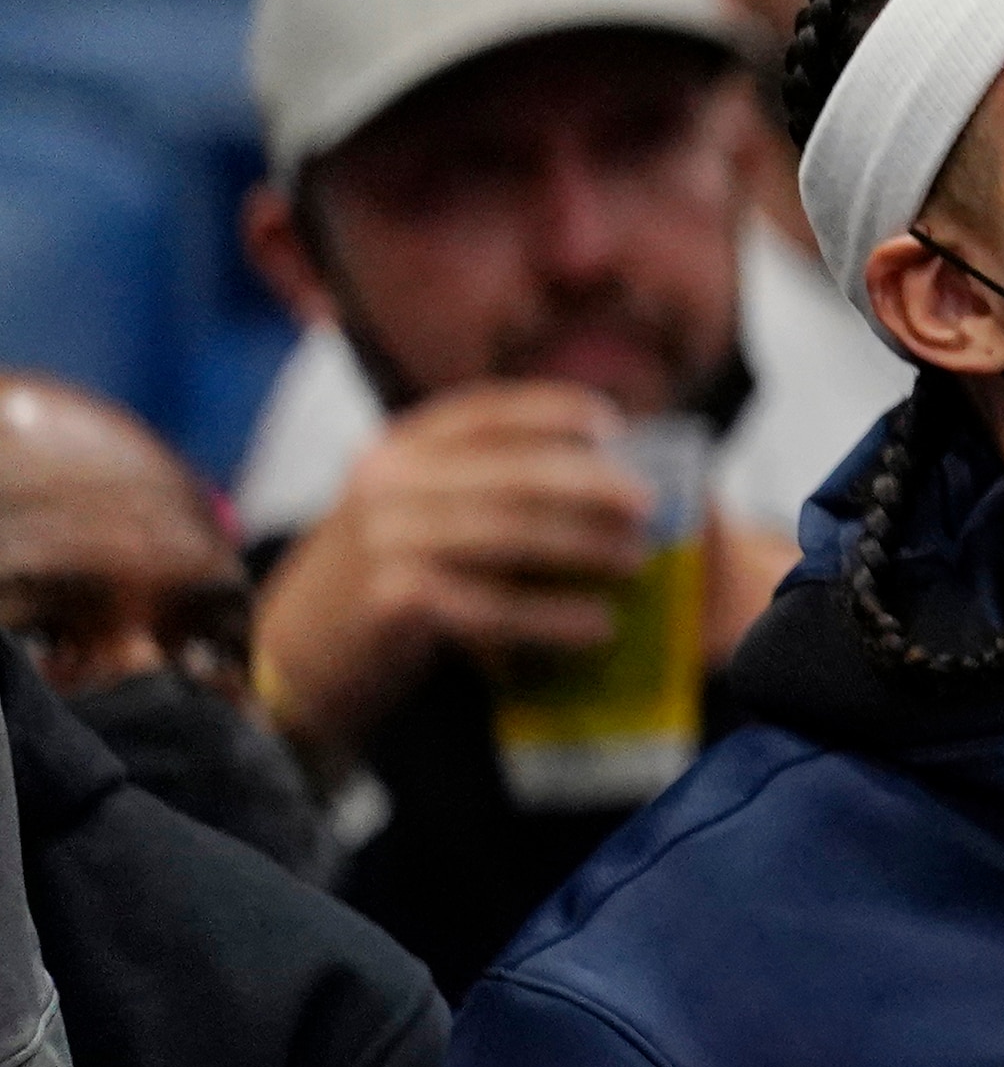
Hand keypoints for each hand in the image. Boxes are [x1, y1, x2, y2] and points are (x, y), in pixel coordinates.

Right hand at [254, 385, 652, 763]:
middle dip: (592, 484)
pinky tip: (597, 625)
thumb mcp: (404, 510)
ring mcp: (386, 541)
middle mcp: (387, 484)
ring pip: (510, 533)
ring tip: (636, 561)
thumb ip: (469, 484)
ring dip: (585, 546)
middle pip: (513, 472)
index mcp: (396, 450)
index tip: (611, 424)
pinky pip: (494, 605)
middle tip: (649, 504)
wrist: (292, 656)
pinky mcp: (393, 602)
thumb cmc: (373, 579)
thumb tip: (593, 474)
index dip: (553, 410)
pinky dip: (554, 615)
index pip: (484, 412)